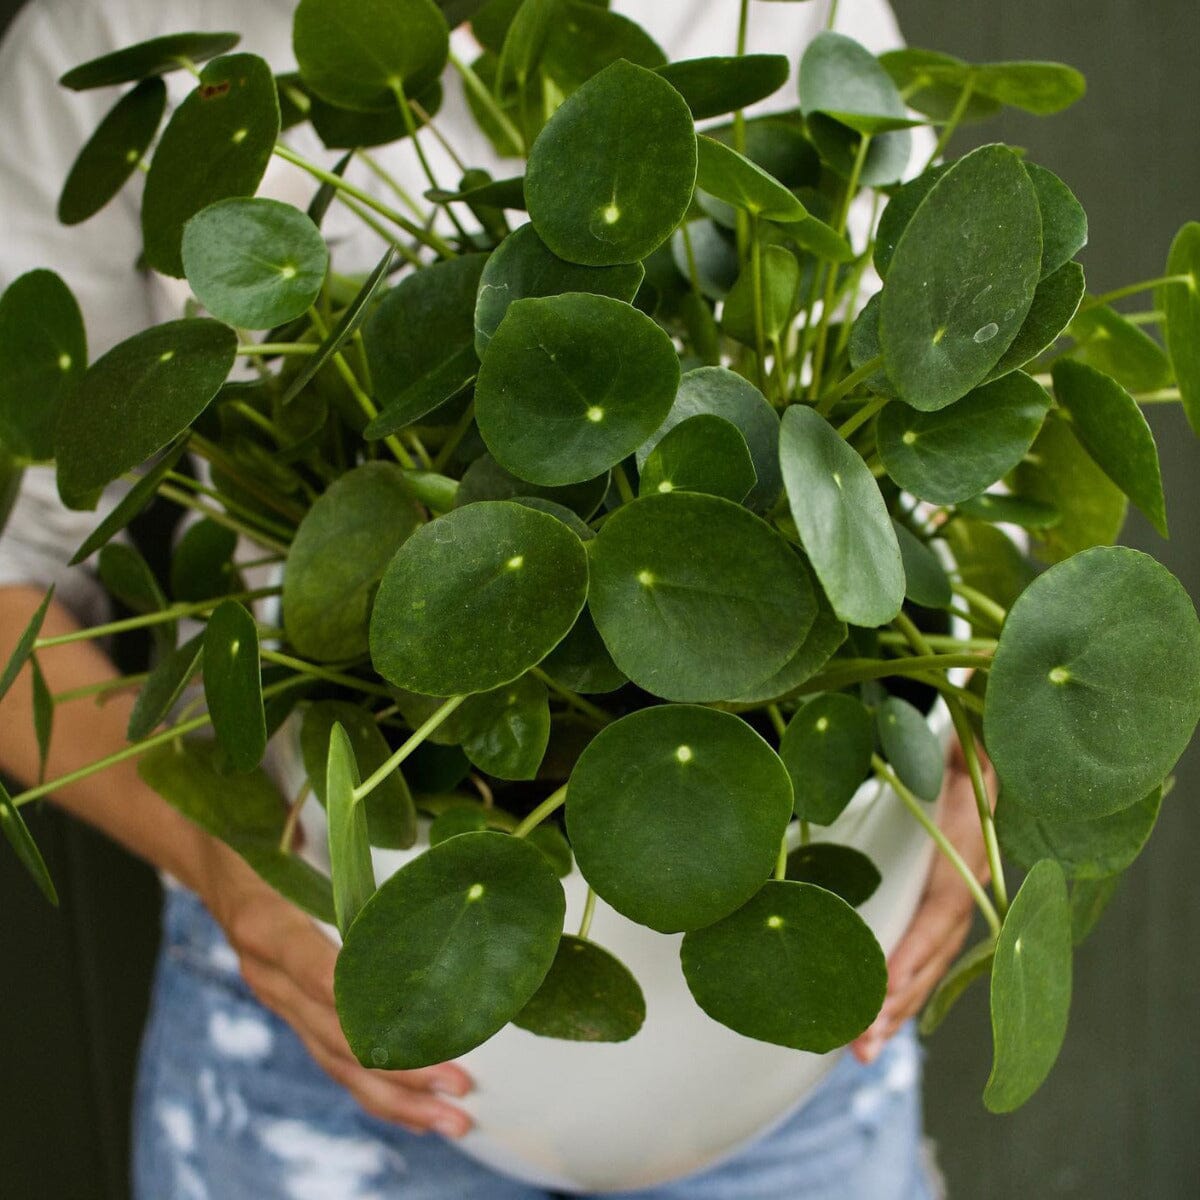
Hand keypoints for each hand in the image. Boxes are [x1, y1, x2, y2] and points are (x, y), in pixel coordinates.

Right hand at [196, 839, 473, 1135]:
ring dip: (395, 1096)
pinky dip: (374, 1087)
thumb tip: (428, 840)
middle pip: (336, 1036)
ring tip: (450, 1121)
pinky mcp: (288, 1008)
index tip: (415, 1034)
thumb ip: (340, 837)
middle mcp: (268, 971)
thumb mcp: (291, 826)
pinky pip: (330, 1057)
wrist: (207, 850)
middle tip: (458, 1088)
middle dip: (400, 1070)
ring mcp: (275, 996)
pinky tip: (414, 1108)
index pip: (320, 974)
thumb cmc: (264, 829)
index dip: (366, 1008)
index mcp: (267, 923)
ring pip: (335, 1061)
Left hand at [850, 734, 993, 1063]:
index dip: (910, 955)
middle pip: (933, 954)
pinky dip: (902, 988)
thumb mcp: (957, 744)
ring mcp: (957, 898)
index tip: (878, 992)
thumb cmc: (963, 745)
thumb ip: (955, 739)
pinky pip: (925, 954)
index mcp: (965, 851)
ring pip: (929, 964)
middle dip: (897, 1001)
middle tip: (859, 1043)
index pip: (938, 915)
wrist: (991, 747)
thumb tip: (960, 690)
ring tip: (860, 1050)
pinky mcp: (942, 903)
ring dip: (897, 1008)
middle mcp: (967, 884)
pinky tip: (874, 1019)